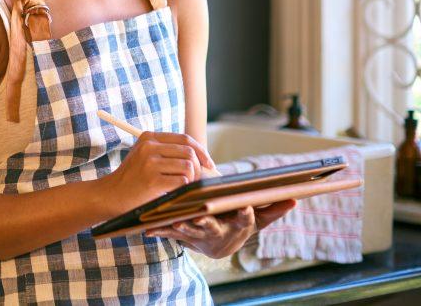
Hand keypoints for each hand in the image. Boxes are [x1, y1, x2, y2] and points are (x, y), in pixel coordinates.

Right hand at [104, 132, 215, 210]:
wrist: (110, 195)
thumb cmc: (133, 179)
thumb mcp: (146, 158)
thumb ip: (169, 154)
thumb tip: (204, 161)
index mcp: (149, 138)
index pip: (185, 139)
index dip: (201, 152)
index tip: (209, 164)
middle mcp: (149, 147)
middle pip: (189, 152)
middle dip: (199, 168)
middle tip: (197, 182)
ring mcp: (150, 163)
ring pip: (189, 167)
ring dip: (192, 180)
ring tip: (183, 189)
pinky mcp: (152, 180)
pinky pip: (183, 182)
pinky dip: (184, 189)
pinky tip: (175, 194)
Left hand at [145, 200, 297, 258]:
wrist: (218, 245)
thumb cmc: (238, 225)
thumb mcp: (258, 220)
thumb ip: (273, 210)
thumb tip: (295, 198)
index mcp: (236, 227)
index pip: (244, 221)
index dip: (245, 215)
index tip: (245, 207)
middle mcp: (217, 233)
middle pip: (210, 228)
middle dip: (204, 222)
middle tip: (196, 216)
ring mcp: (198, 235)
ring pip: (187, 231)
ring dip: (179, 226)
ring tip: (170, 219)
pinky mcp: (182, 235)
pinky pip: (169, 233)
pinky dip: (159, 231)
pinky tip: (147, 228)